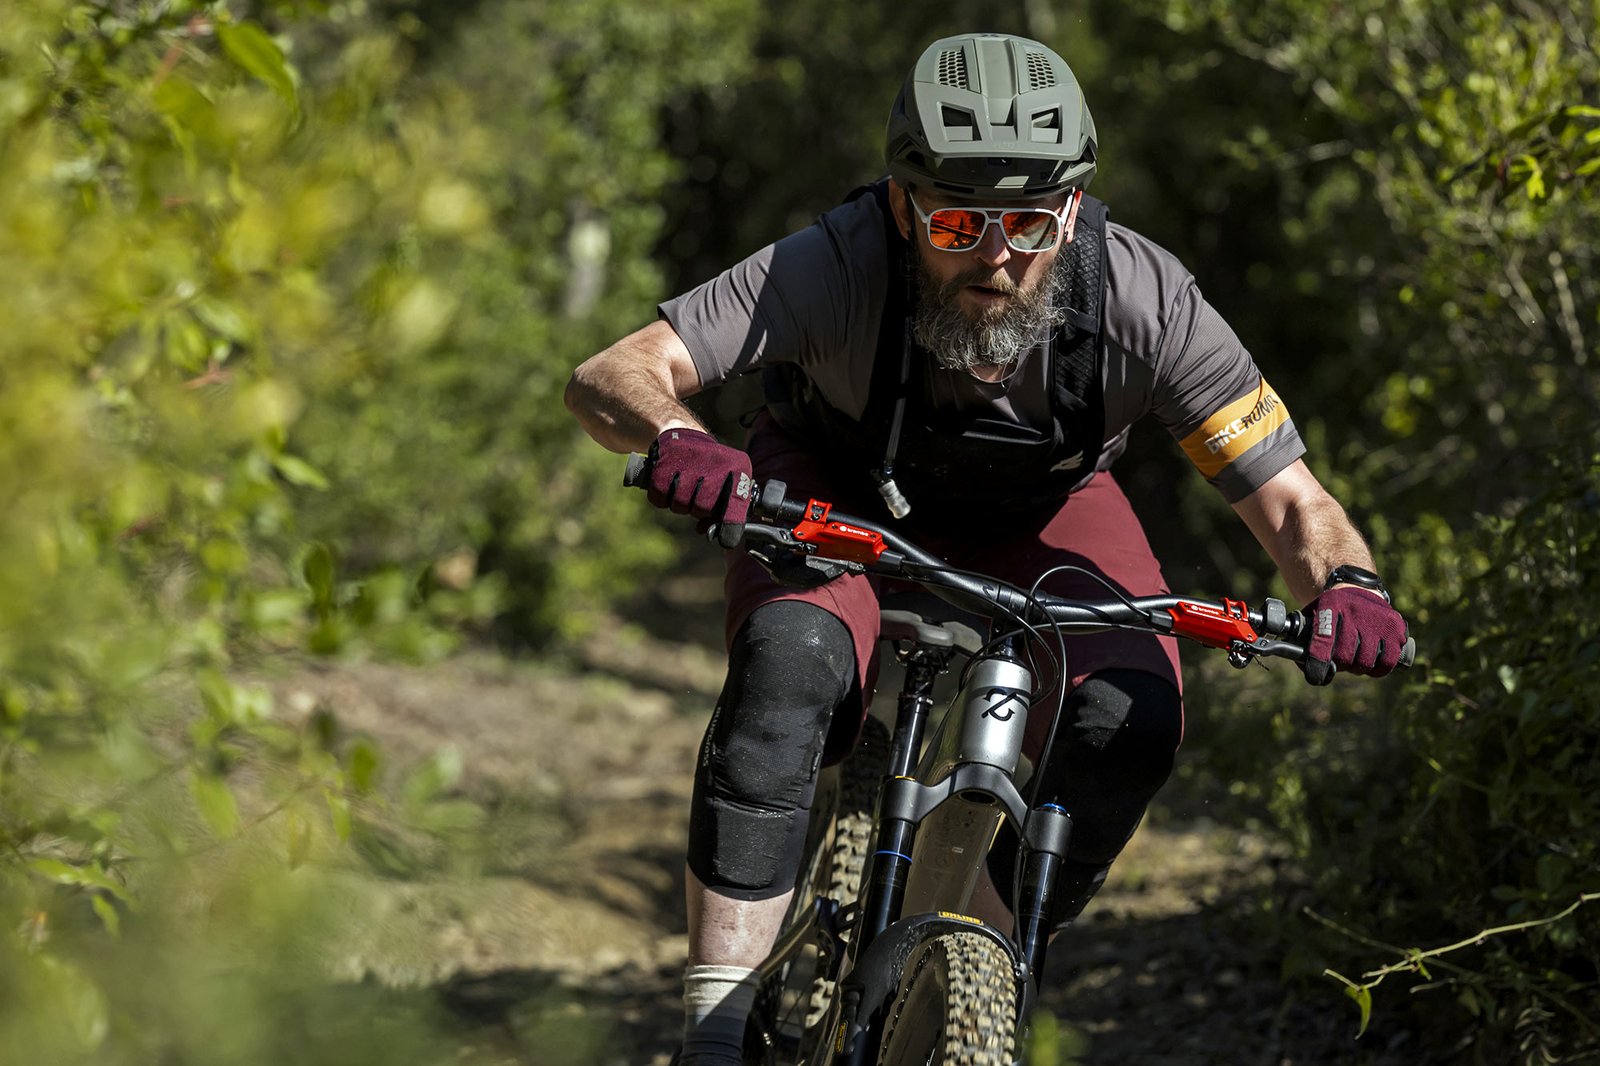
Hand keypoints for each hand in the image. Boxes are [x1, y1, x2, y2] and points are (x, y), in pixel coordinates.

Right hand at [646, 428, 752, 545]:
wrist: (684, 435)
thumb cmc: (709, 469)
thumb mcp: (724, 486)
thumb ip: (723, 511)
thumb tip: (713, 534)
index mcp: (737, 467)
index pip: (736, 501)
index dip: (731, 523)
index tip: (727, 540)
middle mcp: (716, 460)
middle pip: (702, 508)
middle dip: (697, 509)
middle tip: (695, 495)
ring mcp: (690, 459)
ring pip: (680, 504)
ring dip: (679, 503)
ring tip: (683, 486)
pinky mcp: (666, 459)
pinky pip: (660, 496)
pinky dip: (661, 497)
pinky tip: (667, 485)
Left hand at [1302, 585, 1408, 685]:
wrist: (1357, 587)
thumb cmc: (1330, 609)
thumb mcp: (1312, 614)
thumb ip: (1304, 639)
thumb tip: (1305, 668)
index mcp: (1330, 606)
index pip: (1323, 639)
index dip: (1318, 661)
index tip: (1315, 675)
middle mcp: (1355, 611)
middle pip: (1345, 656)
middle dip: (1340, 665)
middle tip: (1340, 661)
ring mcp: (1378, 619)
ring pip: (1366, 662)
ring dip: (1358, 667)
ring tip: (1356, 660)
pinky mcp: (1395, 627)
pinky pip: (1388, 661)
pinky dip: (1379, 669)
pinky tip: (1373, 664)